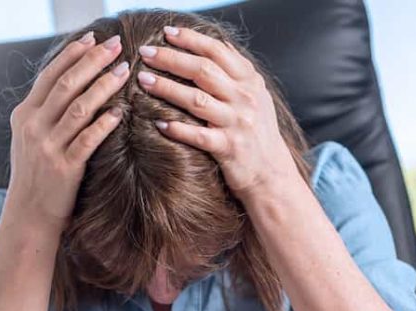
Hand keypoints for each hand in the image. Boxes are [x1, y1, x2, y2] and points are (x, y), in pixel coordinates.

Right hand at [7, 31, 129, 228]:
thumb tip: (72, 82)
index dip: (73, 54)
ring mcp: (47, 147)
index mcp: (25, 115)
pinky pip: (87, 140)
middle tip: (117, 46)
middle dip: (93, 61)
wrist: (29, 215)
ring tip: (125, 72)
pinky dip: (104, 124)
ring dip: (104, 86)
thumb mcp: (31, 138)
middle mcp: (33, 127)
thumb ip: (45, 112)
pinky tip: (120, 112)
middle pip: (67, 85)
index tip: (94, 38)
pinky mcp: (64, 168)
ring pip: (79, 108)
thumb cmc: (37, 175)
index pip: (50, 75)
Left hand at [137, 26, 299, 202]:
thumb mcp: (257, 95)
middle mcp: (245, 99)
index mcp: (249, 81)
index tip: (166, 32)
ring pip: (197, 100)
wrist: (271, 172)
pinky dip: (178, 129)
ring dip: (167, 88)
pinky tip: (159, 123)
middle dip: (171, 59)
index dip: (191, 40)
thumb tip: (221, 44)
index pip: (217, 52)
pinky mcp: (229, 148)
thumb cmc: (258, 131)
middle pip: (203, 71)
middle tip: (146, 52)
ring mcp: (237, 123)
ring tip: (144, 80)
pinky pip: (199, 136)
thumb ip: (239, 71)